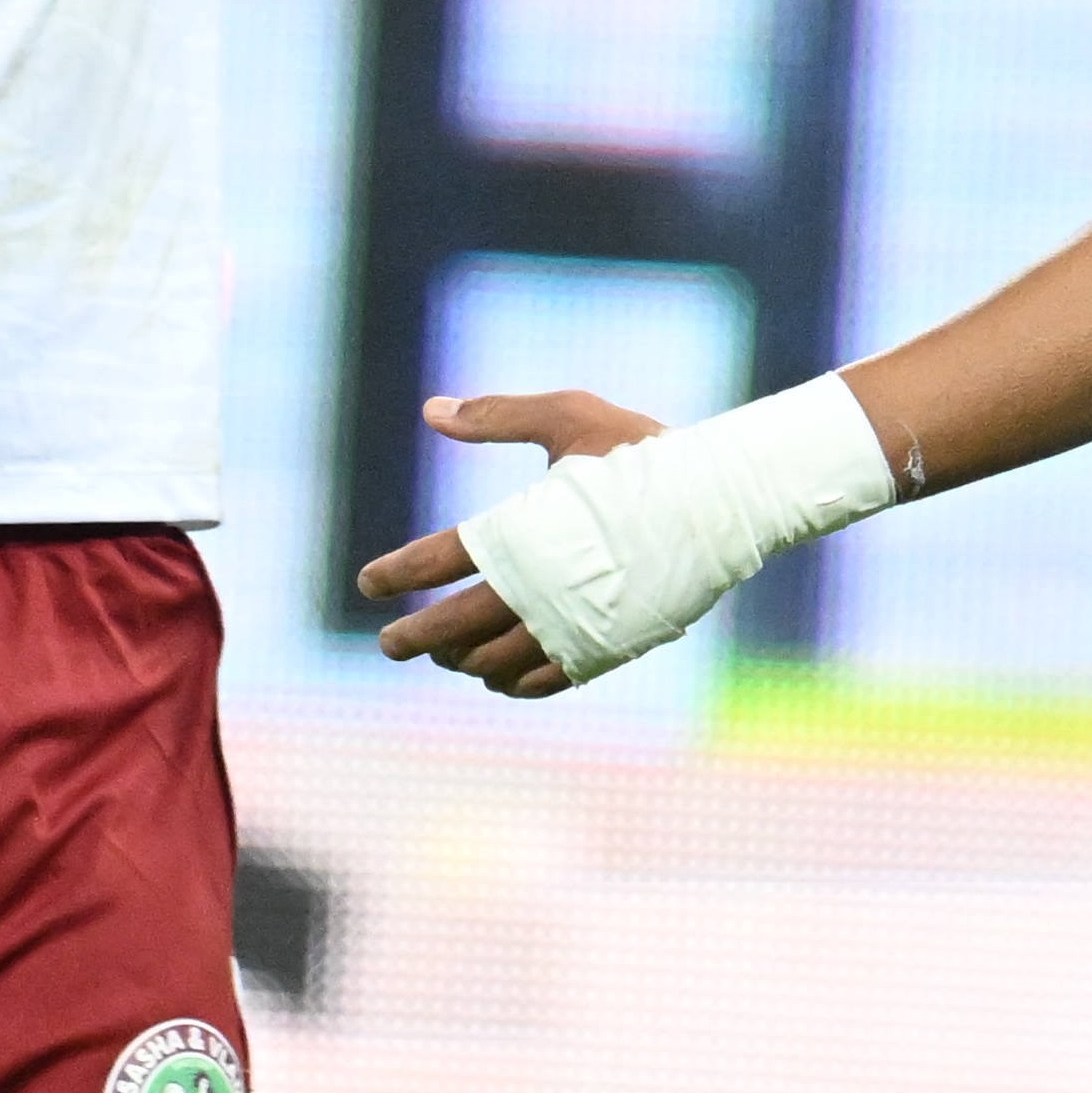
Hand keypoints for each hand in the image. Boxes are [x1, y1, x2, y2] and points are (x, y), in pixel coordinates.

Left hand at [352, 387, 665, 698]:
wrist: (724, 501)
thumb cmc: (644, 451)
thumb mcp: (570, 416)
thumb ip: (497, 416)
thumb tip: (431, 410)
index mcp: (523, 530)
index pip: (438, 560)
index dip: (397, 575)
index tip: (367, 584)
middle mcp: (539, 588)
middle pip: (455, 627)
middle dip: (414, 638)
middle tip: (389, 643)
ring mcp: (573, 625)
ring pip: (494, 663)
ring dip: (459, 661)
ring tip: (442, 654)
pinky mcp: (605, 648)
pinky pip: (542, 681)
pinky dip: (510, 683)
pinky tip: (495, 676)